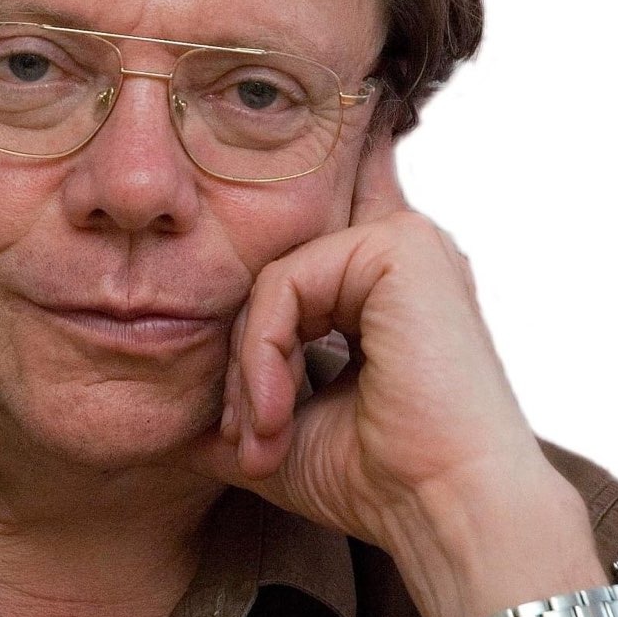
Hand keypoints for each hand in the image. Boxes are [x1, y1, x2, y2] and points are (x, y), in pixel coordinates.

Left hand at [191, 137, 606, 616]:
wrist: (448, 511)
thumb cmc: (381, 483)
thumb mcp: (286, 426)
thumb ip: (240, 388)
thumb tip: (169, 401)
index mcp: (388, 282)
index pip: (336, 207)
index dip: (329, 159)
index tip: (339, 105)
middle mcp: (400, 250)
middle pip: (273, 268)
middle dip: (246, 357)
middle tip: (252, 438)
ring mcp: (402, 243)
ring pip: (270, 278)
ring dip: (249, 365)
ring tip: (261, 435)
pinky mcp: (397, 249)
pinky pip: (283, 284)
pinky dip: (264, 353)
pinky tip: (276, 414)